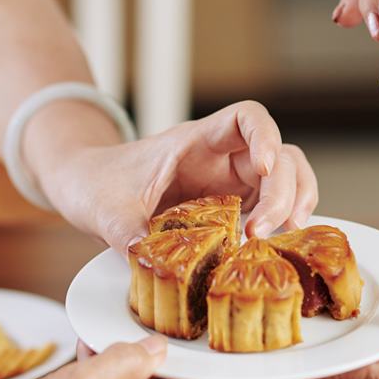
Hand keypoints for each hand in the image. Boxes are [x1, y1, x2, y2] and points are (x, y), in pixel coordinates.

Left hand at [41, 101, 317, 253]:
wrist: (85, 188)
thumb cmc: (96, 183)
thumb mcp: (105, 211)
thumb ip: (127, 234)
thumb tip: (146, 260)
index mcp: (194, 142)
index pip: (246, 118)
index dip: (266, 137)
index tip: (265, 167)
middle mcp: (220, 158)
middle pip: (278, 155)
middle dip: (283, 190)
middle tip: (260, 231)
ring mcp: (228, 183)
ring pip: (284, 178)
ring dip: (293, 203)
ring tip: (286, 235)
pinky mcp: (230, 209)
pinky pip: (269, 207)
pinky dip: (282, 222)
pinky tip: (275, 245)